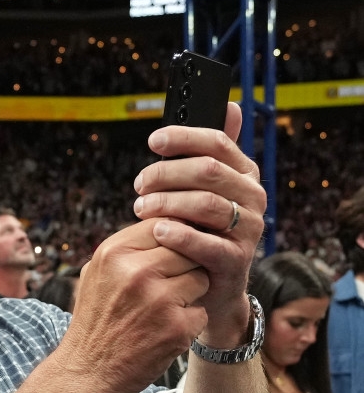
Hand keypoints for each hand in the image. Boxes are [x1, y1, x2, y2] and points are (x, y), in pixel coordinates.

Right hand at [62, 219, 209, 392]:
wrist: (85, 374)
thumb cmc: (95, 321)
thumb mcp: (97, 273)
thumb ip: (129, 246)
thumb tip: (169, 219)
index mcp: (114, 253)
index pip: (166, 223)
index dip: (175, 237)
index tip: (172, 253)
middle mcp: (135, 272)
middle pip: (188, 247)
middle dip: (184, 266)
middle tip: (166, 287)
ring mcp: (158, 300)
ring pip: (201, 277)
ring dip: (190, 294)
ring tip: (162, 311)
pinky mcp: (176, 328)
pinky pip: (201, 311)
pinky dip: (188, 323)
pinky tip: (163, 333)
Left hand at [132, 103, 266, 343]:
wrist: (212, 288)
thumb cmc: (201, 233)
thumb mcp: (204, 193)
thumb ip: (211, 155)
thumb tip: (232, 105)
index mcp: (244, 174)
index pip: (217, 143)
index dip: (184, 138)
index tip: (154, 141)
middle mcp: (253, 197)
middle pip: (208, 172)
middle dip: (167, 173)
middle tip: (139, 184)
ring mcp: (249, 229)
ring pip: (206, 204)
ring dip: (168, 202)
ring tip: (141, 208)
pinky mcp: (238, 259)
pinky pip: (207, 242)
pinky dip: (179, 234)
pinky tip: (156, 231)